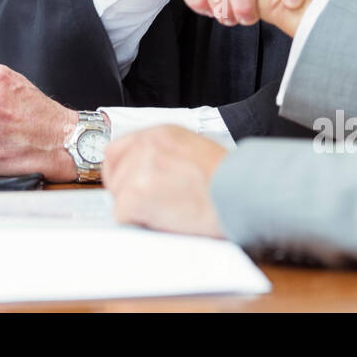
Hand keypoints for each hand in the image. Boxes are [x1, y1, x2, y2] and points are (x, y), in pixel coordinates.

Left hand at [102, 126, 227, 237]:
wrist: (242, 193)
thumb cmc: (229, 179)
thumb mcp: (195, 149)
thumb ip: (166, 156)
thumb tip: (149, 174)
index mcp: (161, 133)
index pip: (117, 149)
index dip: (118, 172)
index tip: (124, 187)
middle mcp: (147, 145)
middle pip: (115, 174)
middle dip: (128, 194)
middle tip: (151, 206)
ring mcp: (139, 168)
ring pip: (119, 197)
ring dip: (138, 210)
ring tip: (169, 211)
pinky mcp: (137, 193)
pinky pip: (123, 215)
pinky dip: (139, 223)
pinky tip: (164, 219)